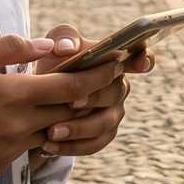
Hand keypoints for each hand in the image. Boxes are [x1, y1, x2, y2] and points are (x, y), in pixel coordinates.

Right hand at [0, 33, 128, 181]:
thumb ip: (11, 47)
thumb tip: (51, 45)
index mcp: (12, 95)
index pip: (72, 87)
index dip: (100, 75)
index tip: (118, 63)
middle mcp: (17, 126)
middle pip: (71, 112)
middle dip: (90, 94)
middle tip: (103, 77)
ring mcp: (10, 150)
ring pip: (53, 131)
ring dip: (63, 115)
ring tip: (64, 97)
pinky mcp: (0, 166)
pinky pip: (30, 147)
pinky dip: (36, 132)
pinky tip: (24, 119)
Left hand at [31, 23, 155, 156]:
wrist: (39, 98)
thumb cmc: (54, 64)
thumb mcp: (56, 45)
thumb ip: (62, 38)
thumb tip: (66, 48)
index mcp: (115, 61)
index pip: (140, 56)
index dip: (144, 59)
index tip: (139, 64)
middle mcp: (119, 87)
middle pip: (115, 93)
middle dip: (94, 98)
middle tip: (71, 103)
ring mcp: (113, 112)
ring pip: (104, 123)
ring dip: (78, 128)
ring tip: (52, 131)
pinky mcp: (103, 135)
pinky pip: (93, 144)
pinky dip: (71, 145)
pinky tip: (50, 144)